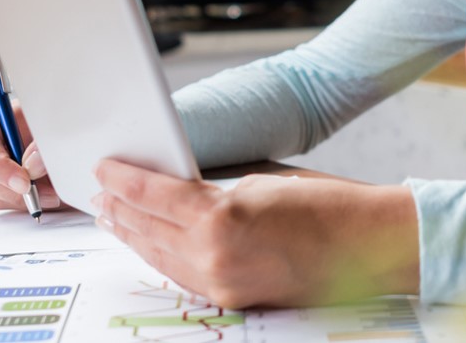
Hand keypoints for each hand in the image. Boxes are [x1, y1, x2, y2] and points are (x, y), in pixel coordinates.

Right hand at [0, 101, 63, 210]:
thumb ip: (43, 144)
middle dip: (11, 189)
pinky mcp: (5, 191)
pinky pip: (7, 205)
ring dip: (24, 200)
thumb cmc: (62, 129)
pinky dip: (29, 205)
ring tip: (54, 192)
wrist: (76, 144)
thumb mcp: (56, 128)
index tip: (24, 182)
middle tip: (46, 192)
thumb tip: (32, 165)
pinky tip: (49, 196)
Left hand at [92, 159, 419, 308]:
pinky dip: (162, 257)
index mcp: (220, 216)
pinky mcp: (233, 298)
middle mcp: (214, 255)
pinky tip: (152, 244)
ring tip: (114, 219)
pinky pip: (184, 276)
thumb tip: (176, 189)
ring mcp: (222, 282)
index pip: (153, 195)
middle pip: (148, 229)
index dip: (124, 180)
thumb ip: (213, 189)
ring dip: (134, 236)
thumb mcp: (260, 180)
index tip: (104, 168)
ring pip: (160, 257)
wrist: (367, 245)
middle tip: (98, 194)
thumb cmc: (326, 204)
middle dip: (120, 210)